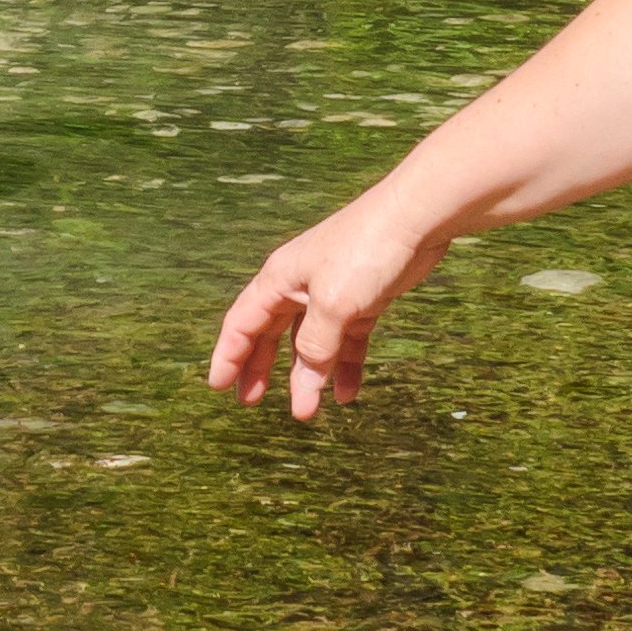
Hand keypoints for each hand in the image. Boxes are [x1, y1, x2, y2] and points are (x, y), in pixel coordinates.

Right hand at [208, 197, 451, 419]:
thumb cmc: (365, 250)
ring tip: (305, 411)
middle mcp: (300, 286)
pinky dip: (344, 366)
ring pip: (310, 342)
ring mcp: (331, 293)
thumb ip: (315, 346)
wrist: (414, 220)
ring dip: (308, 376)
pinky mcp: (362, 299)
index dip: (228, 355)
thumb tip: (303, 384)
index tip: (217, 387)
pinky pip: (346, 341)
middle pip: (271, 333)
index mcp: (280, 279)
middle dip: (261, 368)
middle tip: (250, 401)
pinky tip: (347, 393)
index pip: (242, 322)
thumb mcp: (332, 304)